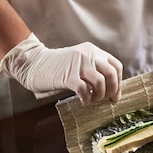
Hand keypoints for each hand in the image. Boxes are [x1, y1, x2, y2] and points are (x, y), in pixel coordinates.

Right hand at [0, 33, 122, 104]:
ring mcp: (78, 64)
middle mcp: (88, 54)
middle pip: (111, 74)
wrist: (34, 64)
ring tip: (91, 100)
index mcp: (93, 50)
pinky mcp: (67, 76)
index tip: (114, 96)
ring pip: (100, 83)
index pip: (116, 66)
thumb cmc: (58, 68)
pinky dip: (87, 100)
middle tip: (104, 100)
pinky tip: (83, 102)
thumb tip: (111, 90)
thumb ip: (94, 69)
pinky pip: (85, 91)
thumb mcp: (79, 62)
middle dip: (111, 91)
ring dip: (99, 96)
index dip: (118, 83)